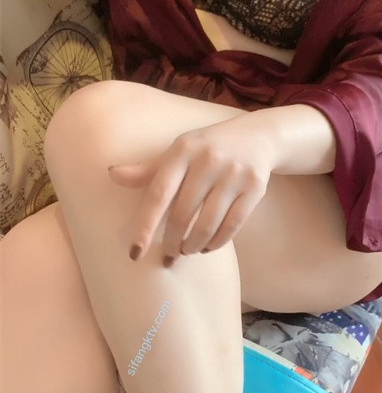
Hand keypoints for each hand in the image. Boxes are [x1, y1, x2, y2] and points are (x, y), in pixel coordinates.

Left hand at [108, 112, 274, 265]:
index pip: (158, 194)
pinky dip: (217, 242)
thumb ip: (148, 170)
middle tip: (168, 255)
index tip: (135, 253)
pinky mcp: (255, 187)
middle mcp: (208, 160)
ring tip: (187, 250)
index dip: (145, 226)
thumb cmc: (208, 148)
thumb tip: (111, 174)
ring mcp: (233, 174)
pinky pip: (233, 226)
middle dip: (172, 241)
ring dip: (194, 245)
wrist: (258, 136)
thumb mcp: (179, 153)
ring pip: (208, 224)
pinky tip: (208, 246)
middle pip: (182, 214)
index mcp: (183, 151)